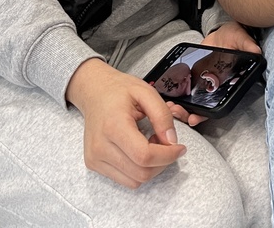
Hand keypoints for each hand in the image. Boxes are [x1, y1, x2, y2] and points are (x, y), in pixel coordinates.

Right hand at [66, 58, 185, 187]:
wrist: (94, 92)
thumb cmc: (119, 91)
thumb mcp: (146, 92)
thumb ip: (162, 116)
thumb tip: (171, 141)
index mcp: (113, 126)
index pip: (144, 156)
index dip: (168, 156)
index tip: (180, 148)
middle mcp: (100, 146)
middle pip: (142, 173)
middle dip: (162, 162)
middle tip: (165, 142)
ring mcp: (95, 158)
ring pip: (135, 181)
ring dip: (151, 168)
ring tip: (150, 145)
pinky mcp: (93, 164)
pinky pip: (125, 180)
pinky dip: (139, 170)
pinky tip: (139, 151)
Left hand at [166, 21, 261, 126]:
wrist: (224, 33)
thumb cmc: (235, 37)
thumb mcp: (241, 38)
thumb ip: (247, 45)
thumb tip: (255, 51)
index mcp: (227, 83)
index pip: (216, 104)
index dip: (205, 114)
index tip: (193, 119)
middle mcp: (215, 86)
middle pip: (200, 106)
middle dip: (187, 113)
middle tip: (175, 112)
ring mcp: (204, 82)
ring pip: (191, 100)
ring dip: (180, 106)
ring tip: (170, 106)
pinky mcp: (194, 75)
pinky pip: (185, 88)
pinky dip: (176, 94)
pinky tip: (168, 95)